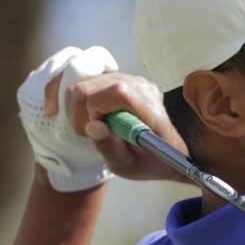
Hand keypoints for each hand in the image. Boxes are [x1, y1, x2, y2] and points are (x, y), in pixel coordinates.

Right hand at [51, 70, 189, 181]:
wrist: (164, 151)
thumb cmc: (147, 162)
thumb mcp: (127, 166)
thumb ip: (110, 147)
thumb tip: (92, 125)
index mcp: (150, 109)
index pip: (117, 91)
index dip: (96, 108)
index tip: (97, 128)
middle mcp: (142, 88)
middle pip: (93, 85)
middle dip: (81, 110)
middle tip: (91, 131)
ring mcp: (131, 80)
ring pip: (85, 81)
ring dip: (80, 106)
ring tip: (95, 125)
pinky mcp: (120, 78)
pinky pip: (88, 81)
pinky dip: (82, 100)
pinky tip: (95, 115)